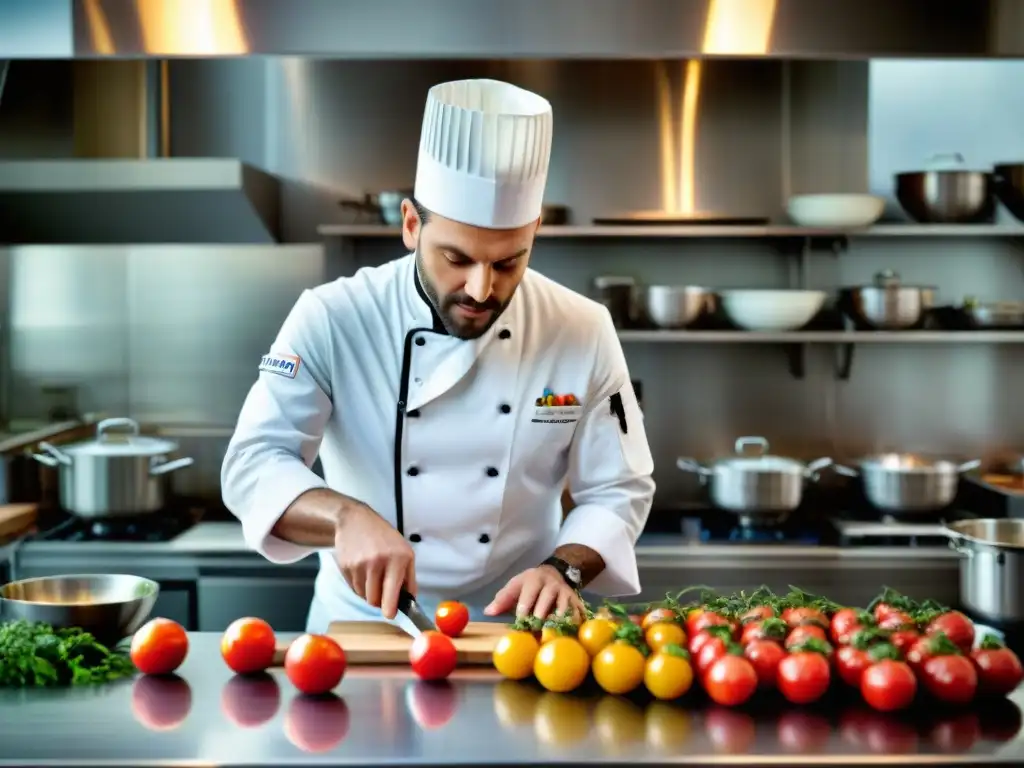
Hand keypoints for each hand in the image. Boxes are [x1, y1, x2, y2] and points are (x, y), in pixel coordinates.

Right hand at [333, 504, 416, 619]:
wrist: (355, 520)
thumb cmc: (384, 538)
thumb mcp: (404, 551)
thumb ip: (409, 577)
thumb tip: (410, 602)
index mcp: (398, 559)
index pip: (392, 592)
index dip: (390, 608)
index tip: (390, 615)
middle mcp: (379, 562)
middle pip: (375, 600)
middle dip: (379, 601)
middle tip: (382, 592)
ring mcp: (360, 564)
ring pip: (364, 596)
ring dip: (369, 592)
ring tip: (372, 575)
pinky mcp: (346, 567)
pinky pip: (354, 588)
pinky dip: (359, 585)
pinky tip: (362, 571)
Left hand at [484, 565, 584, 621]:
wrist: (553, 573)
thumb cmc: (529, 585)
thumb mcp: (515, 586)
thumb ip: (502, 599)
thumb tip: (488, 612)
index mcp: (534, 579)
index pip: (529, 592)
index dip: (525, 606)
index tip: (521, 620)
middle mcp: (552, 584)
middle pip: (547, 597)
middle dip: (542, 612)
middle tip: (537, 627)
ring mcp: (566, 592)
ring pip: (565, 603)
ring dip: (561, 617)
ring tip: (557, 631)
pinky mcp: (576, 601)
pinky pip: (579, 611)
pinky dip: (578, 622)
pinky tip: (575, 633)